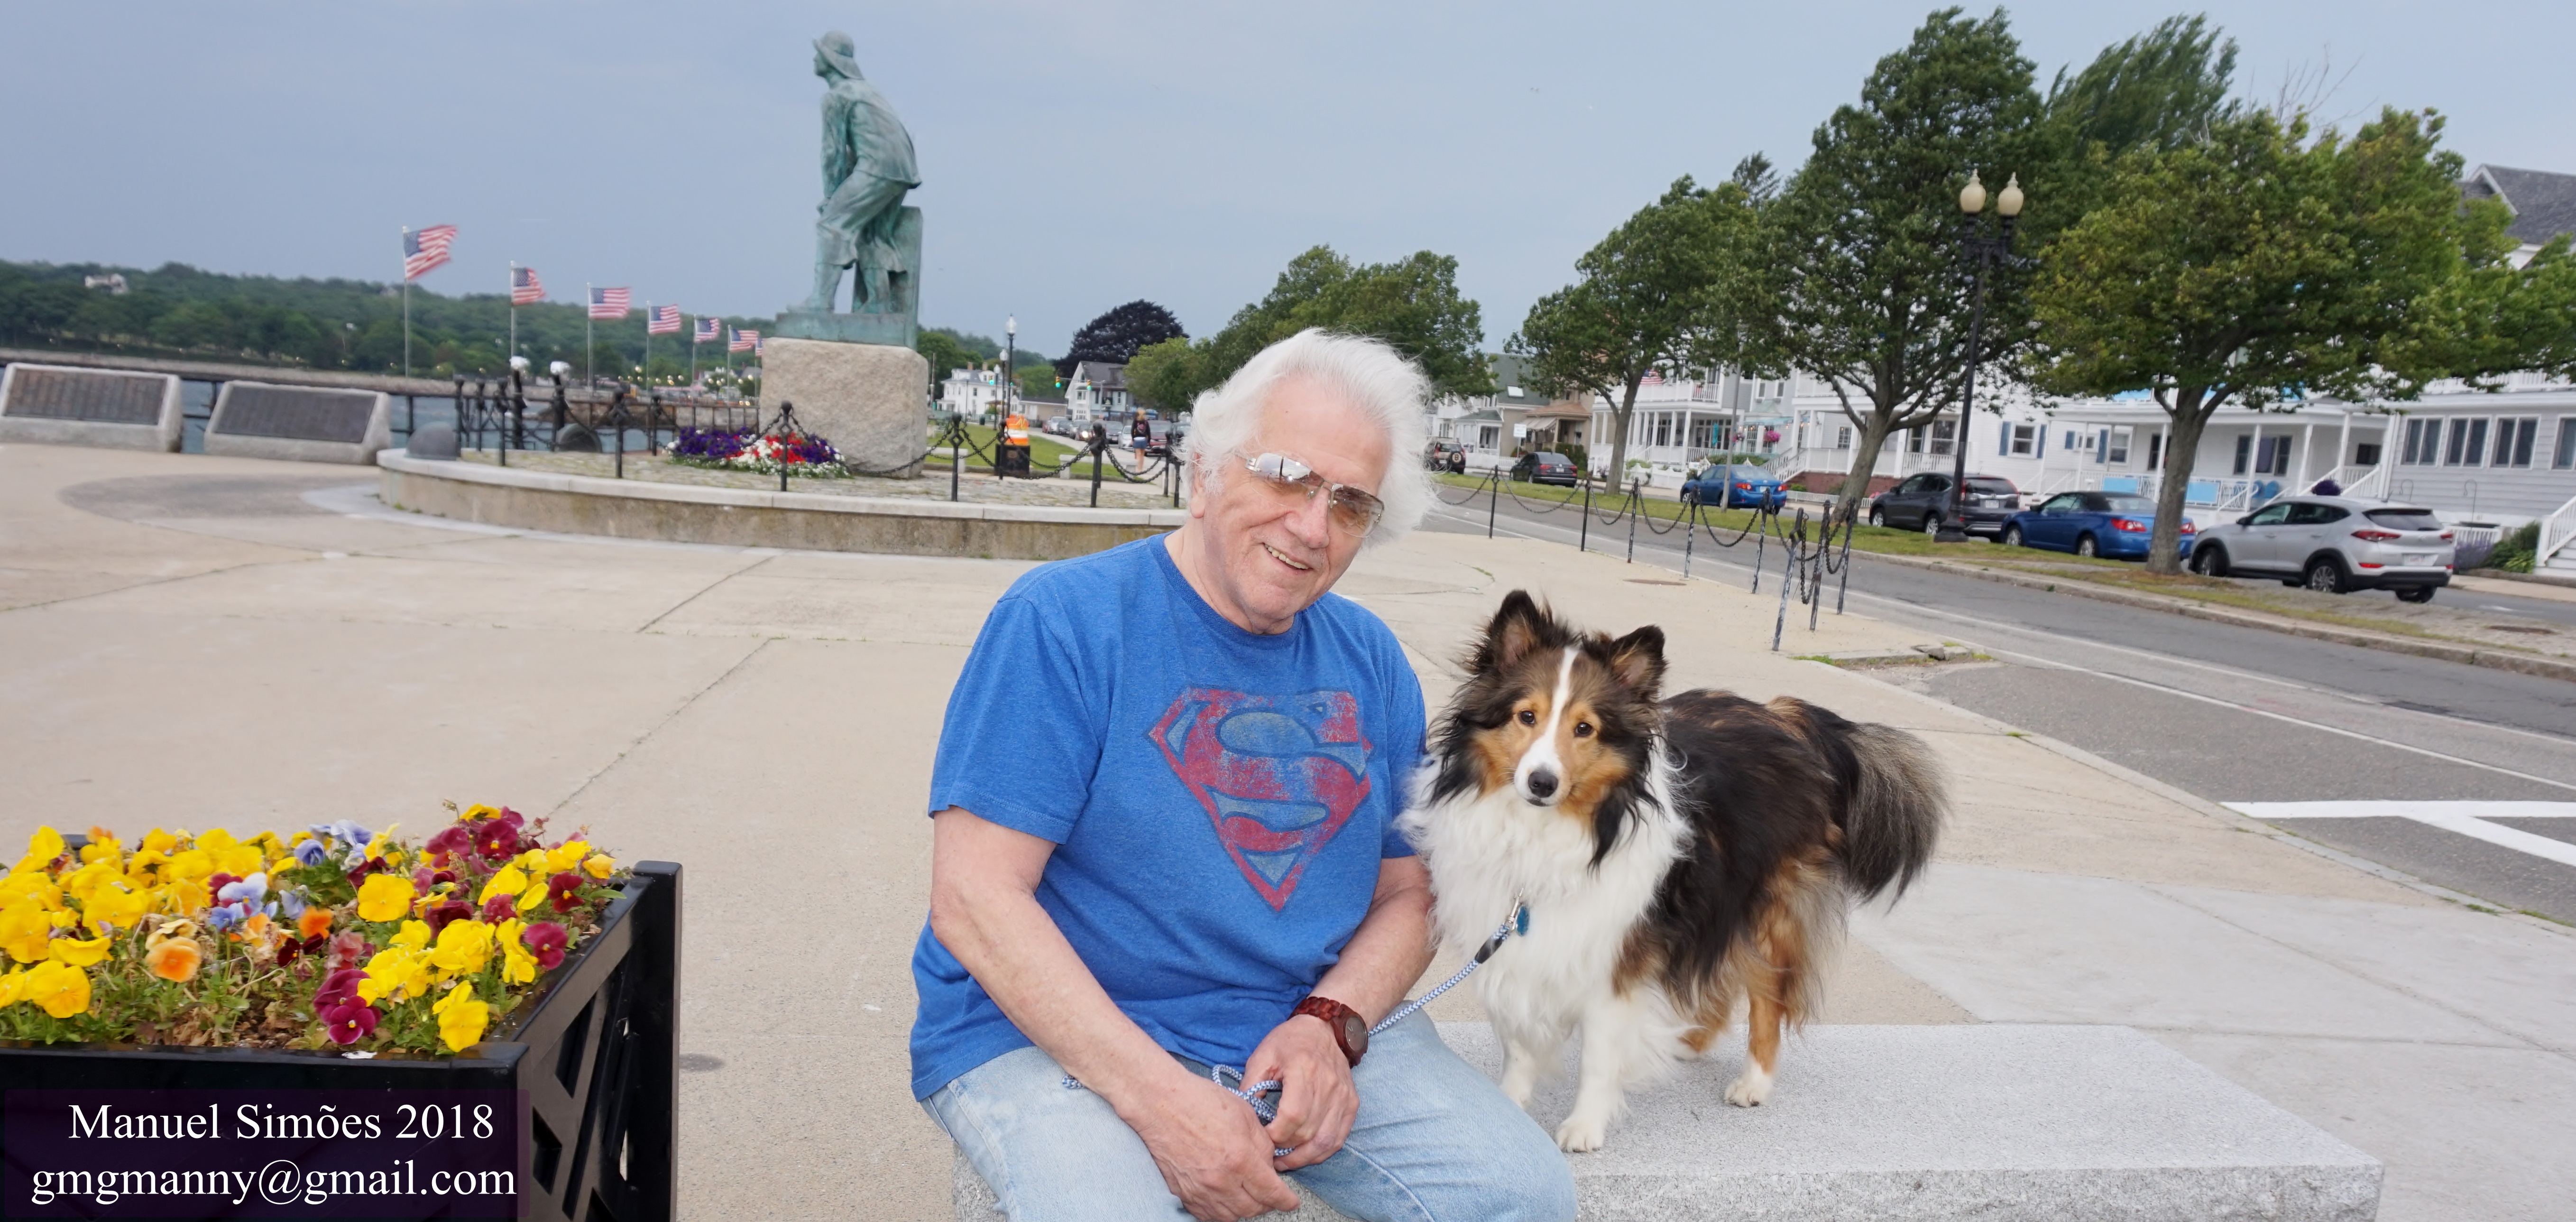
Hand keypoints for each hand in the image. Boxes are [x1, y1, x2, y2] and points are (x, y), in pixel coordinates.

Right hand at [1122, 1067, 1300, 1220]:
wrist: (1161, 1103)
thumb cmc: (1201, 1101)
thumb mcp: (1245, 1114)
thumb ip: (1263, 1145)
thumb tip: (1270, 1166)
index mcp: (1240, 1159)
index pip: (1271, 1193)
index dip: (1286, 1201)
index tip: (1291, 1202)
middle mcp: (1221, 1181)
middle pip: (1252, 1209)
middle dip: (1266, 1204)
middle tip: (1270, 1194)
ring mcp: (1199, 1190)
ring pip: (1230, 1216)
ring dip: (1244, 1209)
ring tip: (1248, 1197)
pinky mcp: (1183, 1192)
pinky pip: (1206, 1215)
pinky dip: (1220, 1212)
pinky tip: (1225, 1200)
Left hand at [1246, 1014, 1358, 1170]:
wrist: (1325, 1028)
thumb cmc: (1289, 1041)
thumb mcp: (1262, 1055)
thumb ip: (1250, 1085)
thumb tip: (1243, 1116)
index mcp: (1304, 1069)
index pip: (1292, 1115)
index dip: (1276, 1134)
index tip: (1263, 1138)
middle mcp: (1328, 1084)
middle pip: (1308, 1131)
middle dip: (1286, 1149)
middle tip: (1269, 1153)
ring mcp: (1343, 1096)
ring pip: (1325, 1141)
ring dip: (1304, 1157)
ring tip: (1285, 1162)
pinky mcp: (1352, 1103)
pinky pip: (1339, 1138)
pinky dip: (1322, 1152)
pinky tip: (1305, 1155)